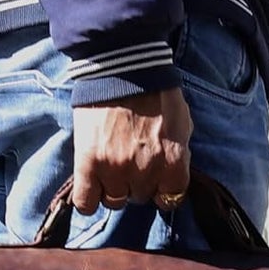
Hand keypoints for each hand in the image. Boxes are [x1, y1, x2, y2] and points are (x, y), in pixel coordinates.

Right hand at [72, 89, 192, 214]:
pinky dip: (88, 201)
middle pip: (140, 197)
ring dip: (114, 188)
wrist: (120, 66)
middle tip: (131, 161)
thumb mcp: (182, 122)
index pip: (171, 198)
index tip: (156, 179)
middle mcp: (145, 170)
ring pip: (114, 201)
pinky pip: (86, 203)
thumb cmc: (155, 92)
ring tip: (111, 167)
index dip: (163, 189)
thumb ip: (180, 153)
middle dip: (137, 183)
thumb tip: (172, 176)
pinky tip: (92, 187)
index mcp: (172, 161)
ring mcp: (115, 169)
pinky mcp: (88, 165)